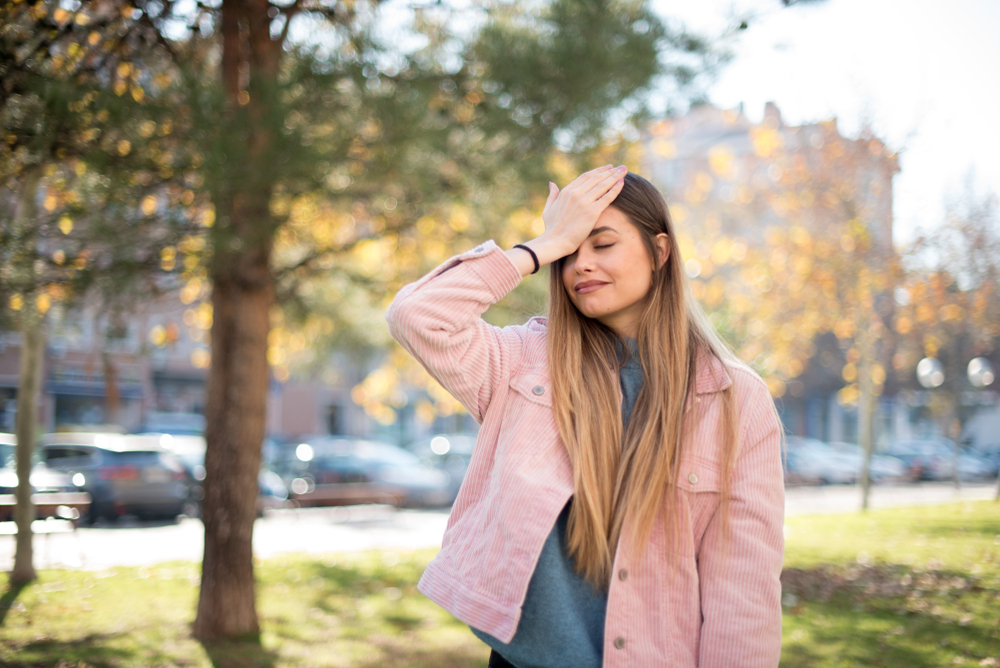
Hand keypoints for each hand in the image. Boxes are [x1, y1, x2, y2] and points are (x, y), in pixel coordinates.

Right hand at [504, 164, 626, 276]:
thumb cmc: (551, 229)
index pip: (586, 176)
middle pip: (597, 178)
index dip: (599, 171)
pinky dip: (616, 189)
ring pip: (603, 185)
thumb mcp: (548, 209)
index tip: (608, 168)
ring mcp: (584, 202)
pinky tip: (623, 182)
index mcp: (566, 191)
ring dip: (615, 176)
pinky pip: (607, 197)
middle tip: (622, 167)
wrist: (555, 242)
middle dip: (611, 171)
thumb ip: (552, 195)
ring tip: (625, 170)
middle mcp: (575, 193)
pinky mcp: (592, 212)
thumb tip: (552, 184)